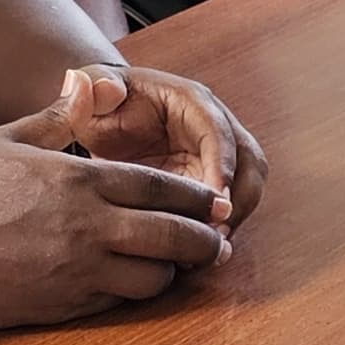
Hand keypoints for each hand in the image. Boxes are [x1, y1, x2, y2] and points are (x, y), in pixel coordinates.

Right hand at [0, 129, 230, 329]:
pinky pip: (120, 301)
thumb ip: (57, 117)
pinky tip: (136, 281)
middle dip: (203, 240)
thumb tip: (88, 82)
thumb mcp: (5, 139)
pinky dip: (136, 291)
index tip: (215, 199)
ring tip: (178, 264)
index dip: (196, 196)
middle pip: (173, 237)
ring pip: (153, 277)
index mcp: (78, 181)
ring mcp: (77, 271)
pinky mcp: (64, 305)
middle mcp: (87, 228)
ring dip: (172, 271)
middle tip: (217, 240)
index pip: (160, 187)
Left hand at [27, 64, 266, 228]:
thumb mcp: (94, 92)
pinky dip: (219, 232)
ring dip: (234, 220)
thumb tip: (100, 87)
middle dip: (239, 200)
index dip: (221, 164)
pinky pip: (229, 209)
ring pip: (247, 189)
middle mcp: (216, 127)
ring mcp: (219, 158)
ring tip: (208, 252)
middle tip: (216, 235)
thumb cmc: (102, 104)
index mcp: (191, 101)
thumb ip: (95, 89)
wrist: (109, 119)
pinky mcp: (212, 184)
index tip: (217, 197)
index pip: (218, 131)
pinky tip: (195, 257)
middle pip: (249, 162)